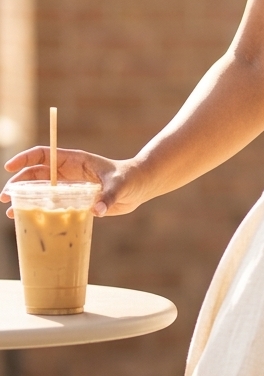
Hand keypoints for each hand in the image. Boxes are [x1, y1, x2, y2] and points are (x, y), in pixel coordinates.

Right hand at [2, 147, 145, 218]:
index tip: (9, 168)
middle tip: (4, 197)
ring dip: (24, 198)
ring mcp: (69, 185)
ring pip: (40, 190)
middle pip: (36, 174)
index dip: (25, 159)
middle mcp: (68, 172)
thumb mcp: (119, 186)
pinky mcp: (74, 199)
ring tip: (10, 212)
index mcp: (74, 160)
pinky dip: (39, 210)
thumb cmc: (129, 179)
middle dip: (18, 184)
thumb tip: (97, 210)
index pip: (43, 155)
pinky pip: (52, 203)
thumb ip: (108, 197)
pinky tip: (28, 220)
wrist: (138, 187)